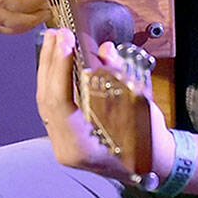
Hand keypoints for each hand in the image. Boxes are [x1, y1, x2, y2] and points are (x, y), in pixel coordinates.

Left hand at [36, 29, 174, 184]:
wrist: (151, 164)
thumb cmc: (148, 143)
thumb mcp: (139, 108)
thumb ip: (119, 78)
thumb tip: (105, 50)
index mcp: (81, 147)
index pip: (60, 102)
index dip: (60, 68)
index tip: (66, 42)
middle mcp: (65, 147)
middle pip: (47, 98)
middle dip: (51, 62)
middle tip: (59, 34)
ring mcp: (61, 141)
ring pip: (45, 99)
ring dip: (49, 66)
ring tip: (54, 39)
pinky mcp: (63, 131)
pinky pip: (53, 101)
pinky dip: (53, 78)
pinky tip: (56, 57)